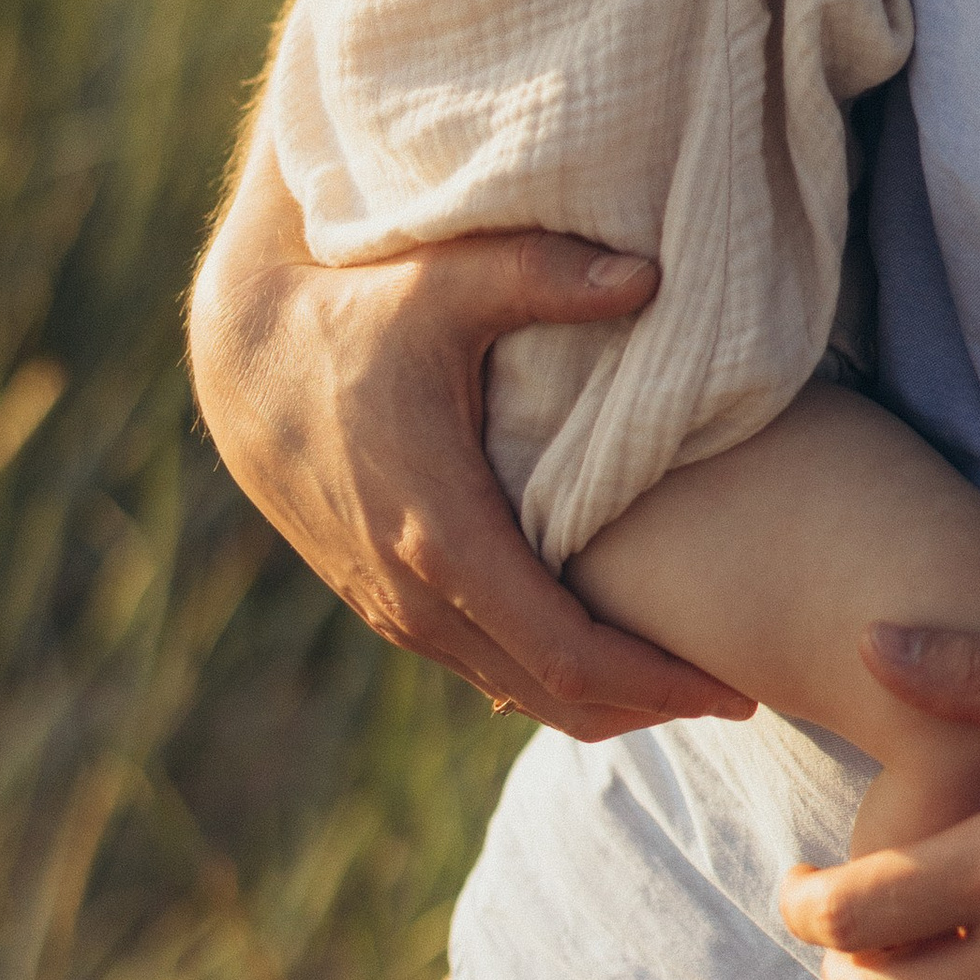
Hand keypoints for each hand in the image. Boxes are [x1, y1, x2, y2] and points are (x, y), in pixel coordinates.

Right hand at [189, 141, 755, 738]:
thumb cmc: (355, 313)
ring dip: (600, 697)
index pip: (568, 655)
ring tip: (682, 676)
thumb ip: (548, 275)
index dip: (656, 682)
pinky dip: (548, 677)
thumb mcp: (448, 282)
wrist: (247, 361)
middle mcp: (416, 594)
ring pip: (516, 691)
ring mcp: (395, 608)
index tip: (733, 684)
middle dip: (647, 704)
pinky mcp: (384, 603)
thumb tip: (651, 276)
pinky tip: (601, 650)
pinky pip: (482, 667)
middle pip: (554, 696)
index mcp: (443, 534)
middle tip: (733, 689)